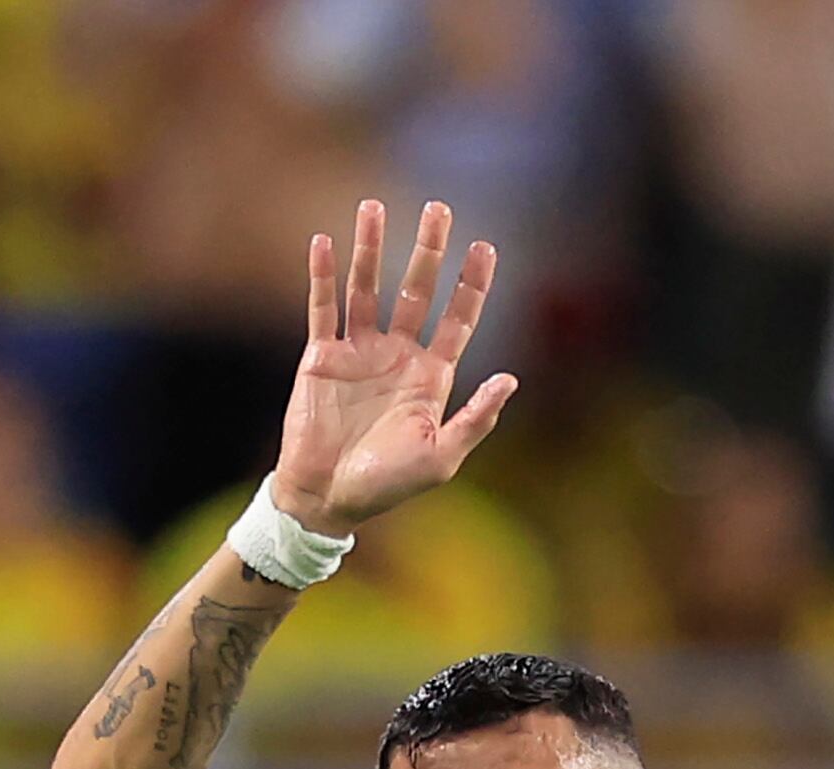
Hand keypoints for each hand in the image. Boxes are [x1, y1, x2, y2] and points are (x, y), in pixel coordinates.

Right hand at [277, 199, 516, 537]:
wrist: (329, 497)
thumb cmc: (389, 484)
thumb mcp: (442, 455)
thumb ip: (476, 418)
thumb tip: (512, 378)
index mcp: (432, 376)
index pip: (457, 319)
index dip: (471, 284)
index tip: (485, 246)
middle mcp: (398, 355)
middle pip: (416, 290)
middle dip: (429, 251)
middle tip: (439, 209)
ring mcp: (359, 352)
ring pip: (368, 287)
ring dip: (371, 248)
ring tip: (374, 208)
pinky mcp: (322, 356)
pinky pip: (323, 308)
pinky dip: (322, 276)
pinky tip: (324, 242)